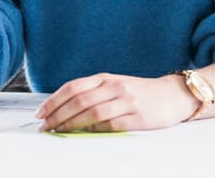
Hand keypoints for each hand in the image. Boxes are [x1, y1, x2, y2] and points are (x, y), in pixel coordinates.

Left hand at [35, 73, 197, 132]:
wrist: (174, 95)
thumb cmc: (139, 92)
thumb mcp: (114, 86)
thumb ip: (93, 95)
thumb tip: (64, 112)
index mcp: (105, 78)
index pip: (73, 88)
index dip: (54, 100)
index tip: (41, 113)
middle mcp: (114, 87)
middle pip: (79, 101)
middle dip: (57, 115)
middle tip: (44, 126)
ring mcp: (126, 101)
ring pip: (92, 113)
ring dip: (71, 124)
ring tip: (58, 132)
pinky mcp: (138, 117)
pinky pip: (111, 125)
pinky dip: (95, 130)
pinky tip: (84, 135)